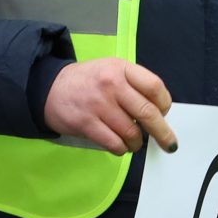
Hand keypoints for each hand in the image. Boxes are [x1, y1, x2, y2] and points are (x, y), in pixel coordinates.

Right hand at [41, 57, 176, 155]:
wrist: (49, 88)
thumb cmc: (87, 81)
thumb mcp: (111, 70)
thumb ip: (133, 85)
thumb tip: (158, 112)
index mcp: (121, 68)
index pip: (154, 87)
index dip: (165, 104)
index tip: (163, 113)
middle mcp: (111, 84)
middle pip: (147, 112)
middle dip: (162, 132)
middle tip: (169, 143)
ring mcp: (98, 105)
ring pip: (131, 132)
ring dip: (137, 143)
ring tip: (133, 142)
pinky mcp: (86, 124)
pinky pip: (114, 144)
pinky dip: (121, 149)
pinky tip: (119, 145)